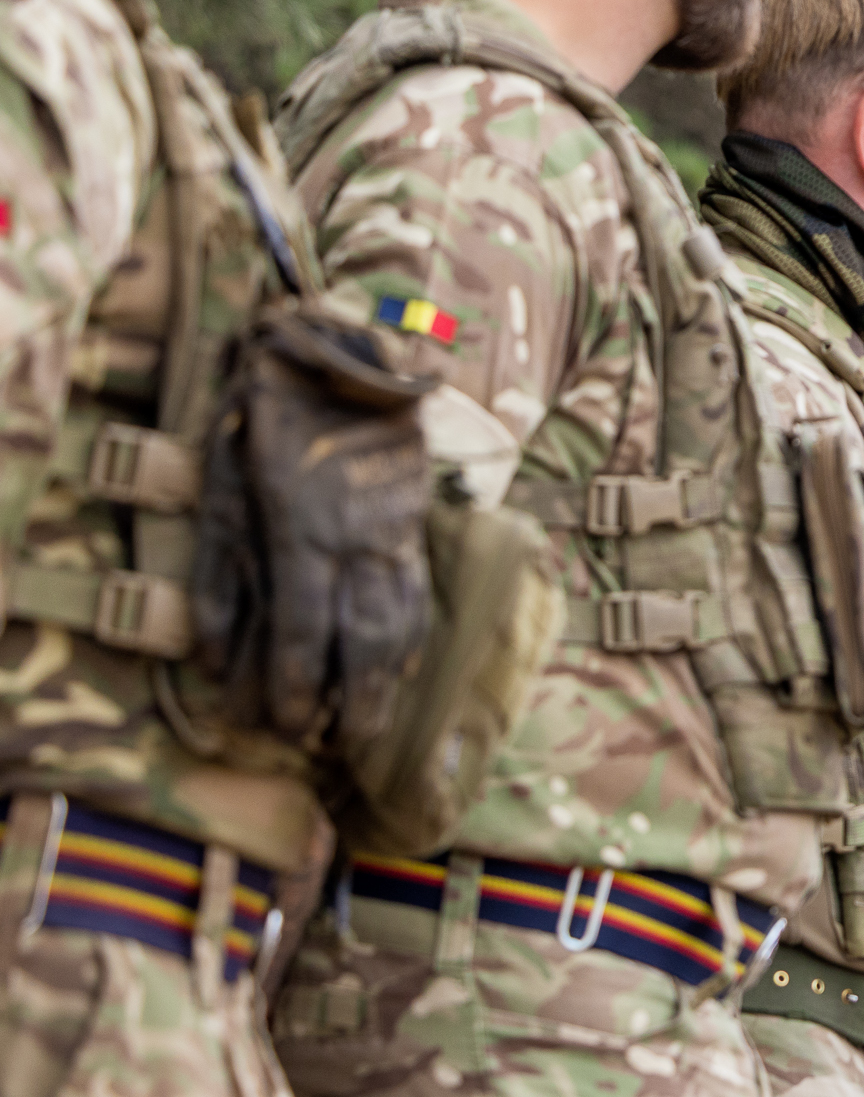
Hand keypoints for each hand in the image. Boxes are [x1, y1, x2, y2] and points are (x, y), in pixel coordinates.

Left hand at [194, 312, 433, 752]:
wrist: (336, 349)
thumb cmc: (265, 411)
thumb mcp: (220, 483)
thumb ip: (218, 570)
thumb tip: (210, 654)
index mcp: (304, 529)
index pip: (305, 630)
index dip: (298, 687)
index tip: (291, 726)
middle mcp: (359, 540)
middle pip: (368, 643)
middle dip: (357, 704)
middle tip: (344, 746)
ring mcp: (395, 532)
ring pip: (404, 623)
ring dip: (392, 683)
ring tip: (377, 725)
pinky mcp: (413, 521)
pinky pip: (420, 594)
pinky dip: (416, 640)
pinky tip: (407, 669)